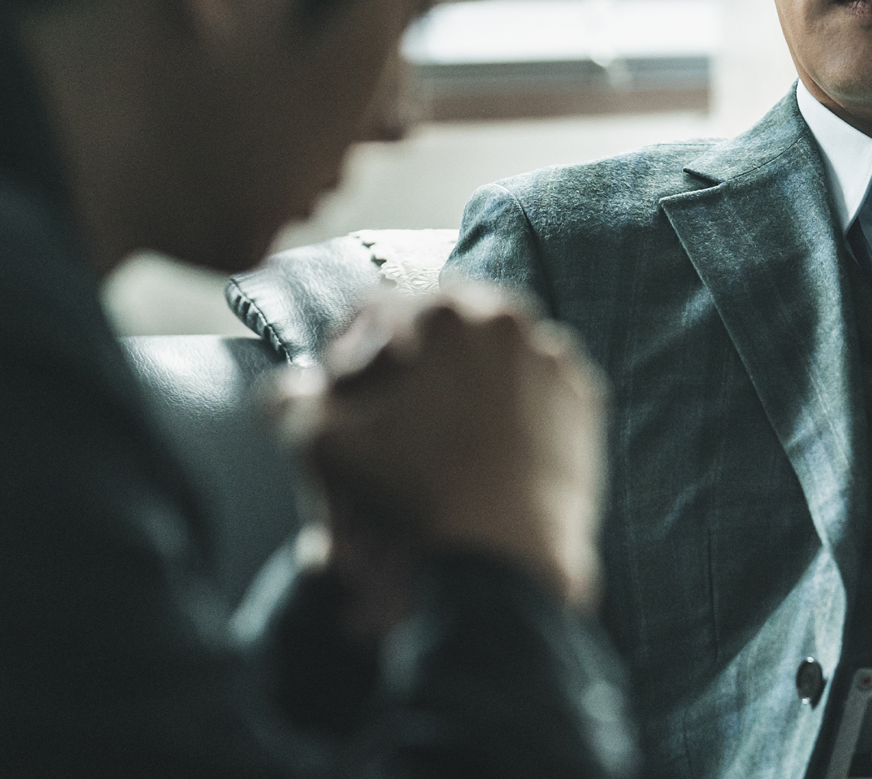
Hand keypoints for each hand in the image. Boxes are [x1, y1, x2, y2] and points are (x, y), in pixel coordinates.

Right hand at [265, 283, 606, 613]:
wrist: (503, 560)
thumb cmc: (409, 496)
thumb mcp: (323, 445)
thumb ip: (290, 401)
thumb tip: (286, 386)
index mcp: (441, 311)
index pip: (374, 312)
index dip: (347, 353)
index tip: (341, 393)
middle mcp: (505, 317)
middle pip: (437, 326)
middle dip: (409, 360)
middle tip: (390, 410)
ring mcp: (552, 356)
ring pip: (489, 352)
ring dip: (459, 378)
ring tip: (437, 431)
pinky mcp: (584, 397)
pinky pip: (535, 386)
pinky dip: (510, 405)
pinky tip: (485, 447)